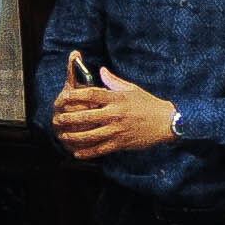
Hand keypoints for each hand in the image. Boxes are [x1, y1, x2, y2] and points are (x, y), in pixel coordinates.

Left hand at [55, 64, 178, 159]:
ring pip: (90, 135)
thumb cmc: (149, 104)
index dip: (74, 95)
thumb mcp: (132, 89)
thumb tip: (101, 71)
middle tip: (57, 119)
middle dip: (69, 118)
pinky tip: (78, 153)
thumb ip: (113, 81)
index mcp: (116, 98)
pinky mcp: (121, 143)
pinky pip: (101, 149)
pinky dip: (88, 152)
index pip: (90, 95)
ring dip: (74, 137)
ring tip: (63, 136)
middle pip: (86, 116)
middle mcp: (115, 114)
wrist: (167, 122)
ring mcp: (117, 130)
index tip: (63, 97)